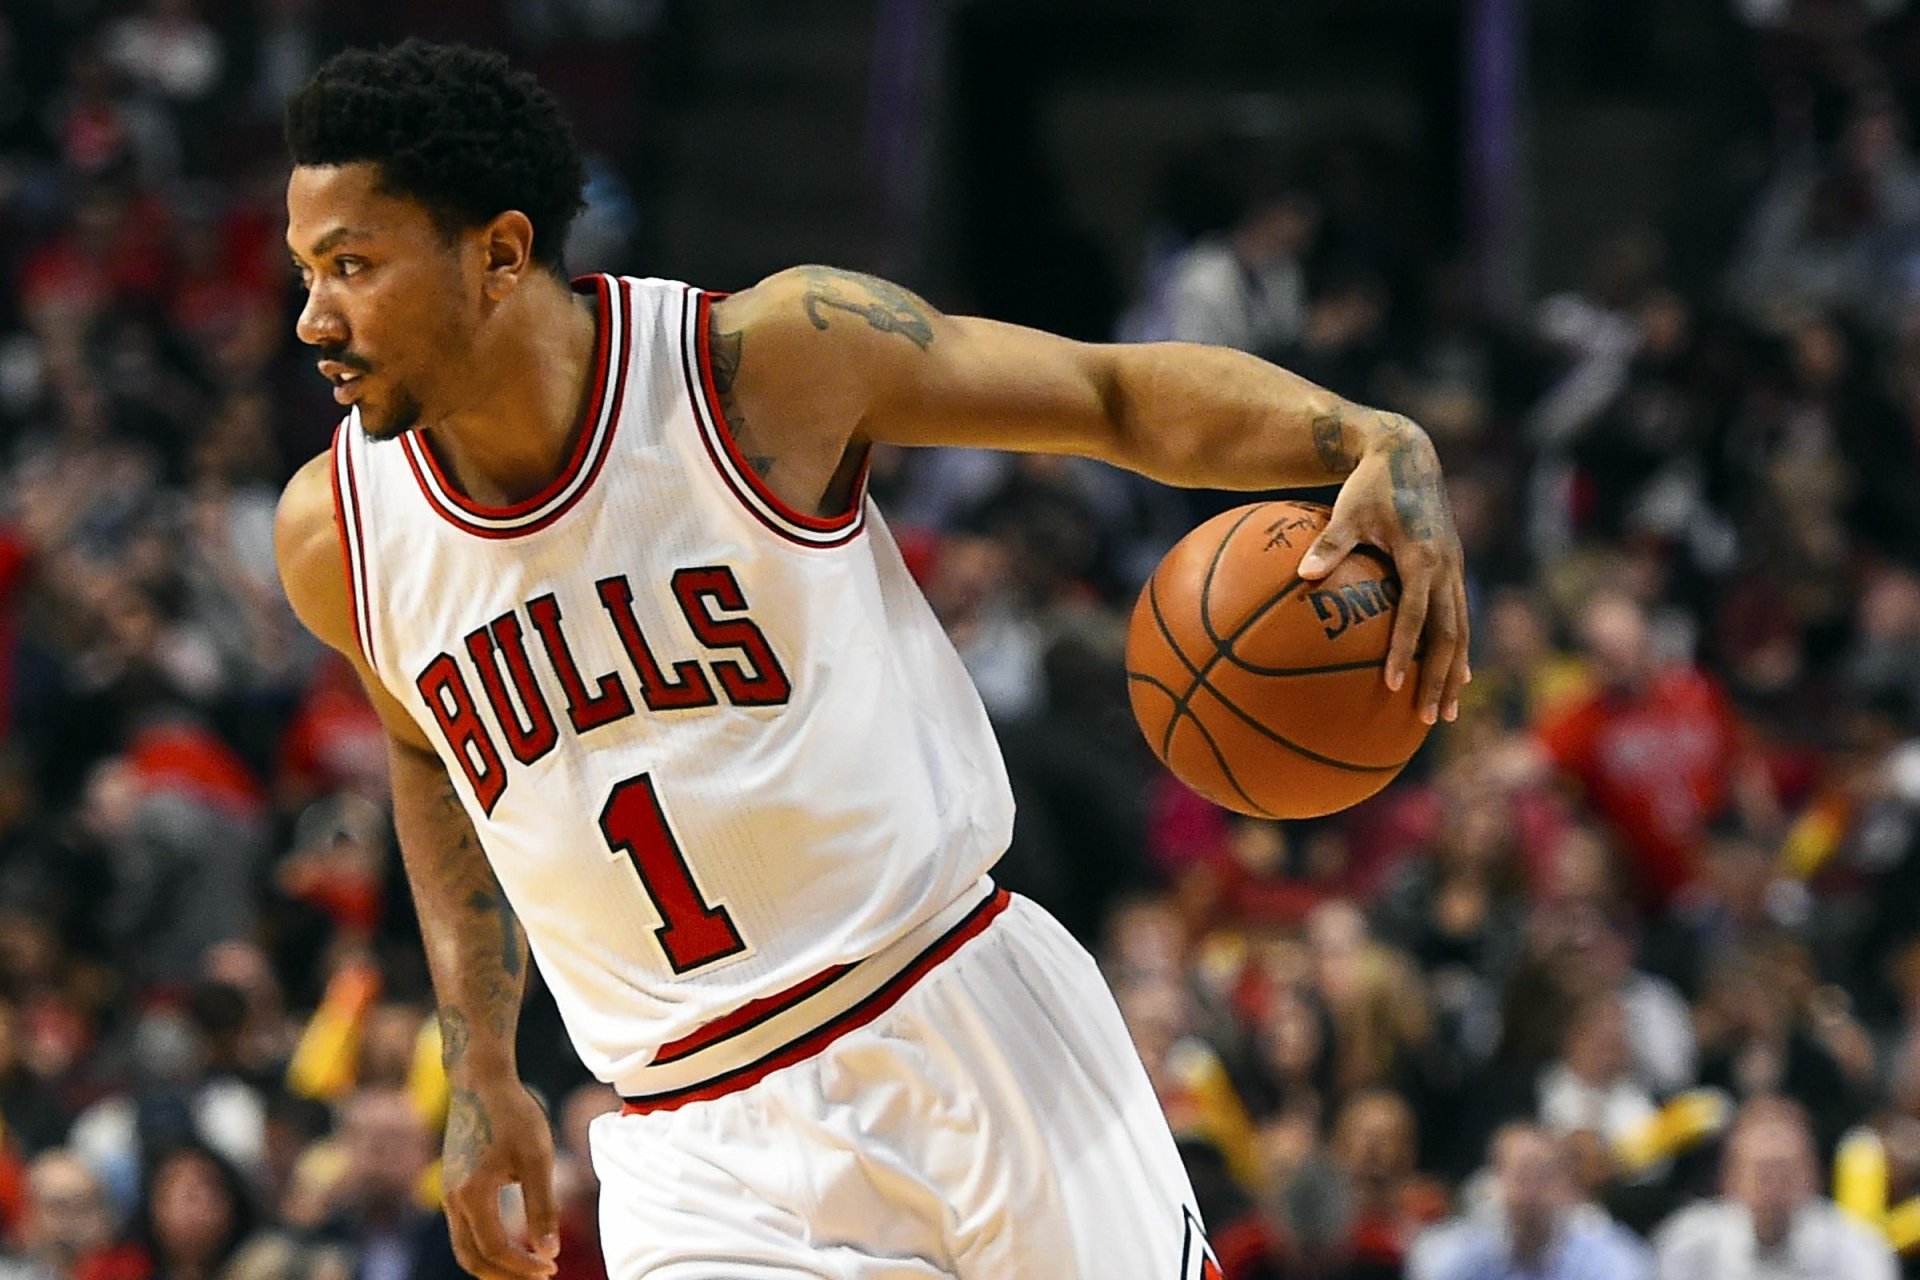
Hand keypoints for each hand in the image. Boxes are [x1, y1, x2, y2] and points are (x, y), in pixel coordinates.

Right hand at [443, 1081, 560, 1279]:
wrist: (482, 1082)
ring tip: (527, 1267)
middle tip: (539, 1277)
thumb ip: (542, 1207)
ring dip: (493, 1264)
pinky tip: (512, 1242)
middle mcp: (453, 1199)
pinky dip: (485, 1246)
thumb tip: (550, 1252)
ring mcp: (448, 1193)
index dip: (523, 1266)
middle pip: (472, 1258)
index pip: (495, 1250)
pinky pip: (464, 1230)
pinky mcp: (453, 1184)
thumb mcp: (537, 1159)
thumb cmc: (514, 1115)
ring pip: (464, 1247)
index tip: (550, 1268)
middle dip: (505, 1275)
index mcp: (472, 1195)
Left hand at [1298, 413, 1468, 723]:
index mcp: (1422, 558)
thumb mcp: (1347, 511)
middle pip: (1450, 635)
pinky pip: (1459, 616)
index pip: (1414, 616)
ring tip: (1446, 712)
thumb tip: (1302, 575)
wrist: (1408, 454)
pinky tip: (1454, 674)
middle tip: (1429, 719)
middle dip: (1441, 679)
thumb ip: (1329, 545)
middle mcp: (1446, 568)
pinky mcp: (1453, 568)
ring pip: (1461, 631)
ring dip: (1455, 673)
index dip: (1405, 652)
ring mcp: (1454, 569)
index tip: (1392, 685)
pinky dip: (1457, 648)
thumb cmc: (1369, 485)